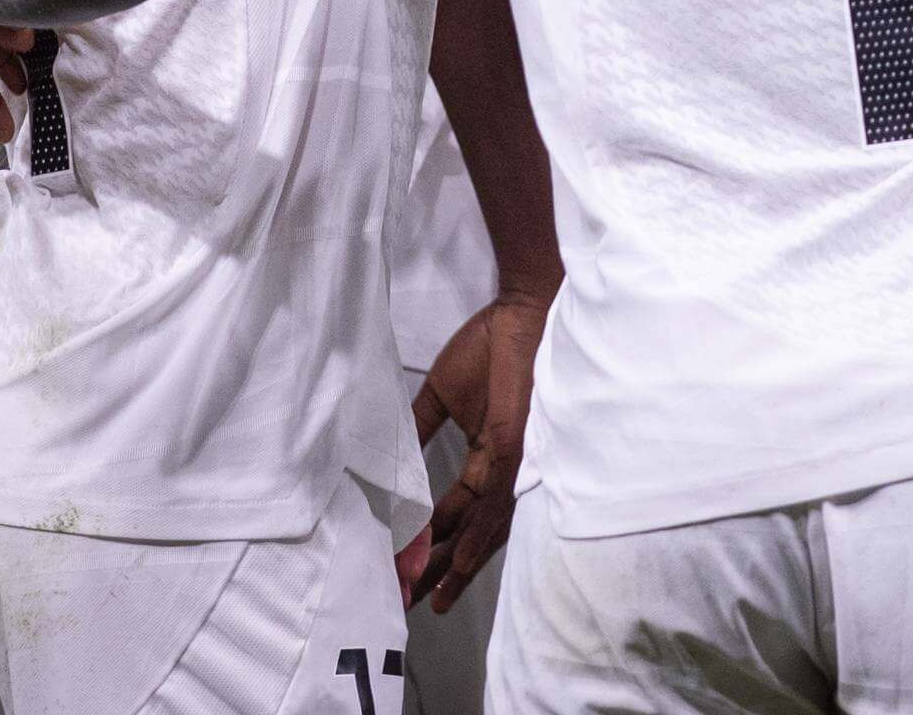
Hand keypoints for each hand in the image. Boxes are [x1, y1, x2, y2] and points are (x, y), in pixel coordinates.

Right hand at [398, 293, 549, 612]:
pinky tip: (457, 561)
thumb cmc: (488, 343)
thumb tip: (390, 462)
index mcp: (488, 454)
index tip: (410, 569)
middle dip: (445, 567)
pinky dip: (476, 535)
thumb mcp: (441, 393)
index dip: (436, 540)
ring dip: (459, 564)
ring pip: (487, 528)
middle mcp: (505, 468)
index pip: (459, 510)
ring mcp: (515, 462)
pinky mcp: (516, 450)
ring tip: (433, 597)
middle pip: (473, 530)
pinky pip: (495, 502)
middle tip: (417, 602)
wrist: (521, 310)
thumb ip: (419, 429)